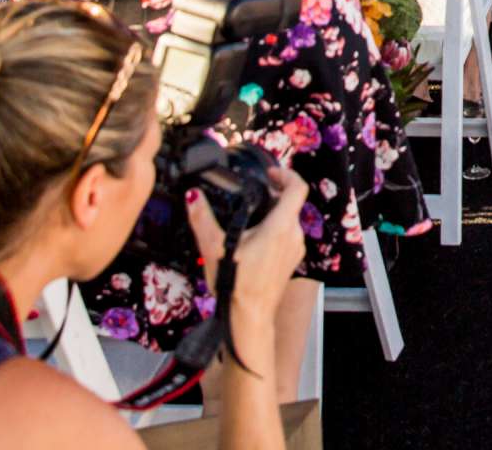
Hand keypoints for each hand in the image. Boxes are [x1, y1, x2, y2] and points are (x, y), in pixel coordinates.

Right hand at [186, 164, 306, 348]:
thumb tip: (193, 197)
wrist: (249, 318)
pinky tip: (253, 240)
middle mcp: (294, 235)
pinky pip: (287, 237)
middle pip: (292, 204)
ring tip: (251, 216)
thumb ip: (203, 219)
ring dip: (274, 214)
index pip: (298, 187)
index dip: (285, 174)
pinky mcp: (290, 262)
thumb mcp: (214, 248)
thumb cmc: (236, 284)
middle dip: (275, 194)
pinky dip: (274, 231)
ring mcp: (295, 250)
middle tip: (256, 191)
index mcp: (282, 226)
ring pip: (289, 221)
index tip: (269, 173)